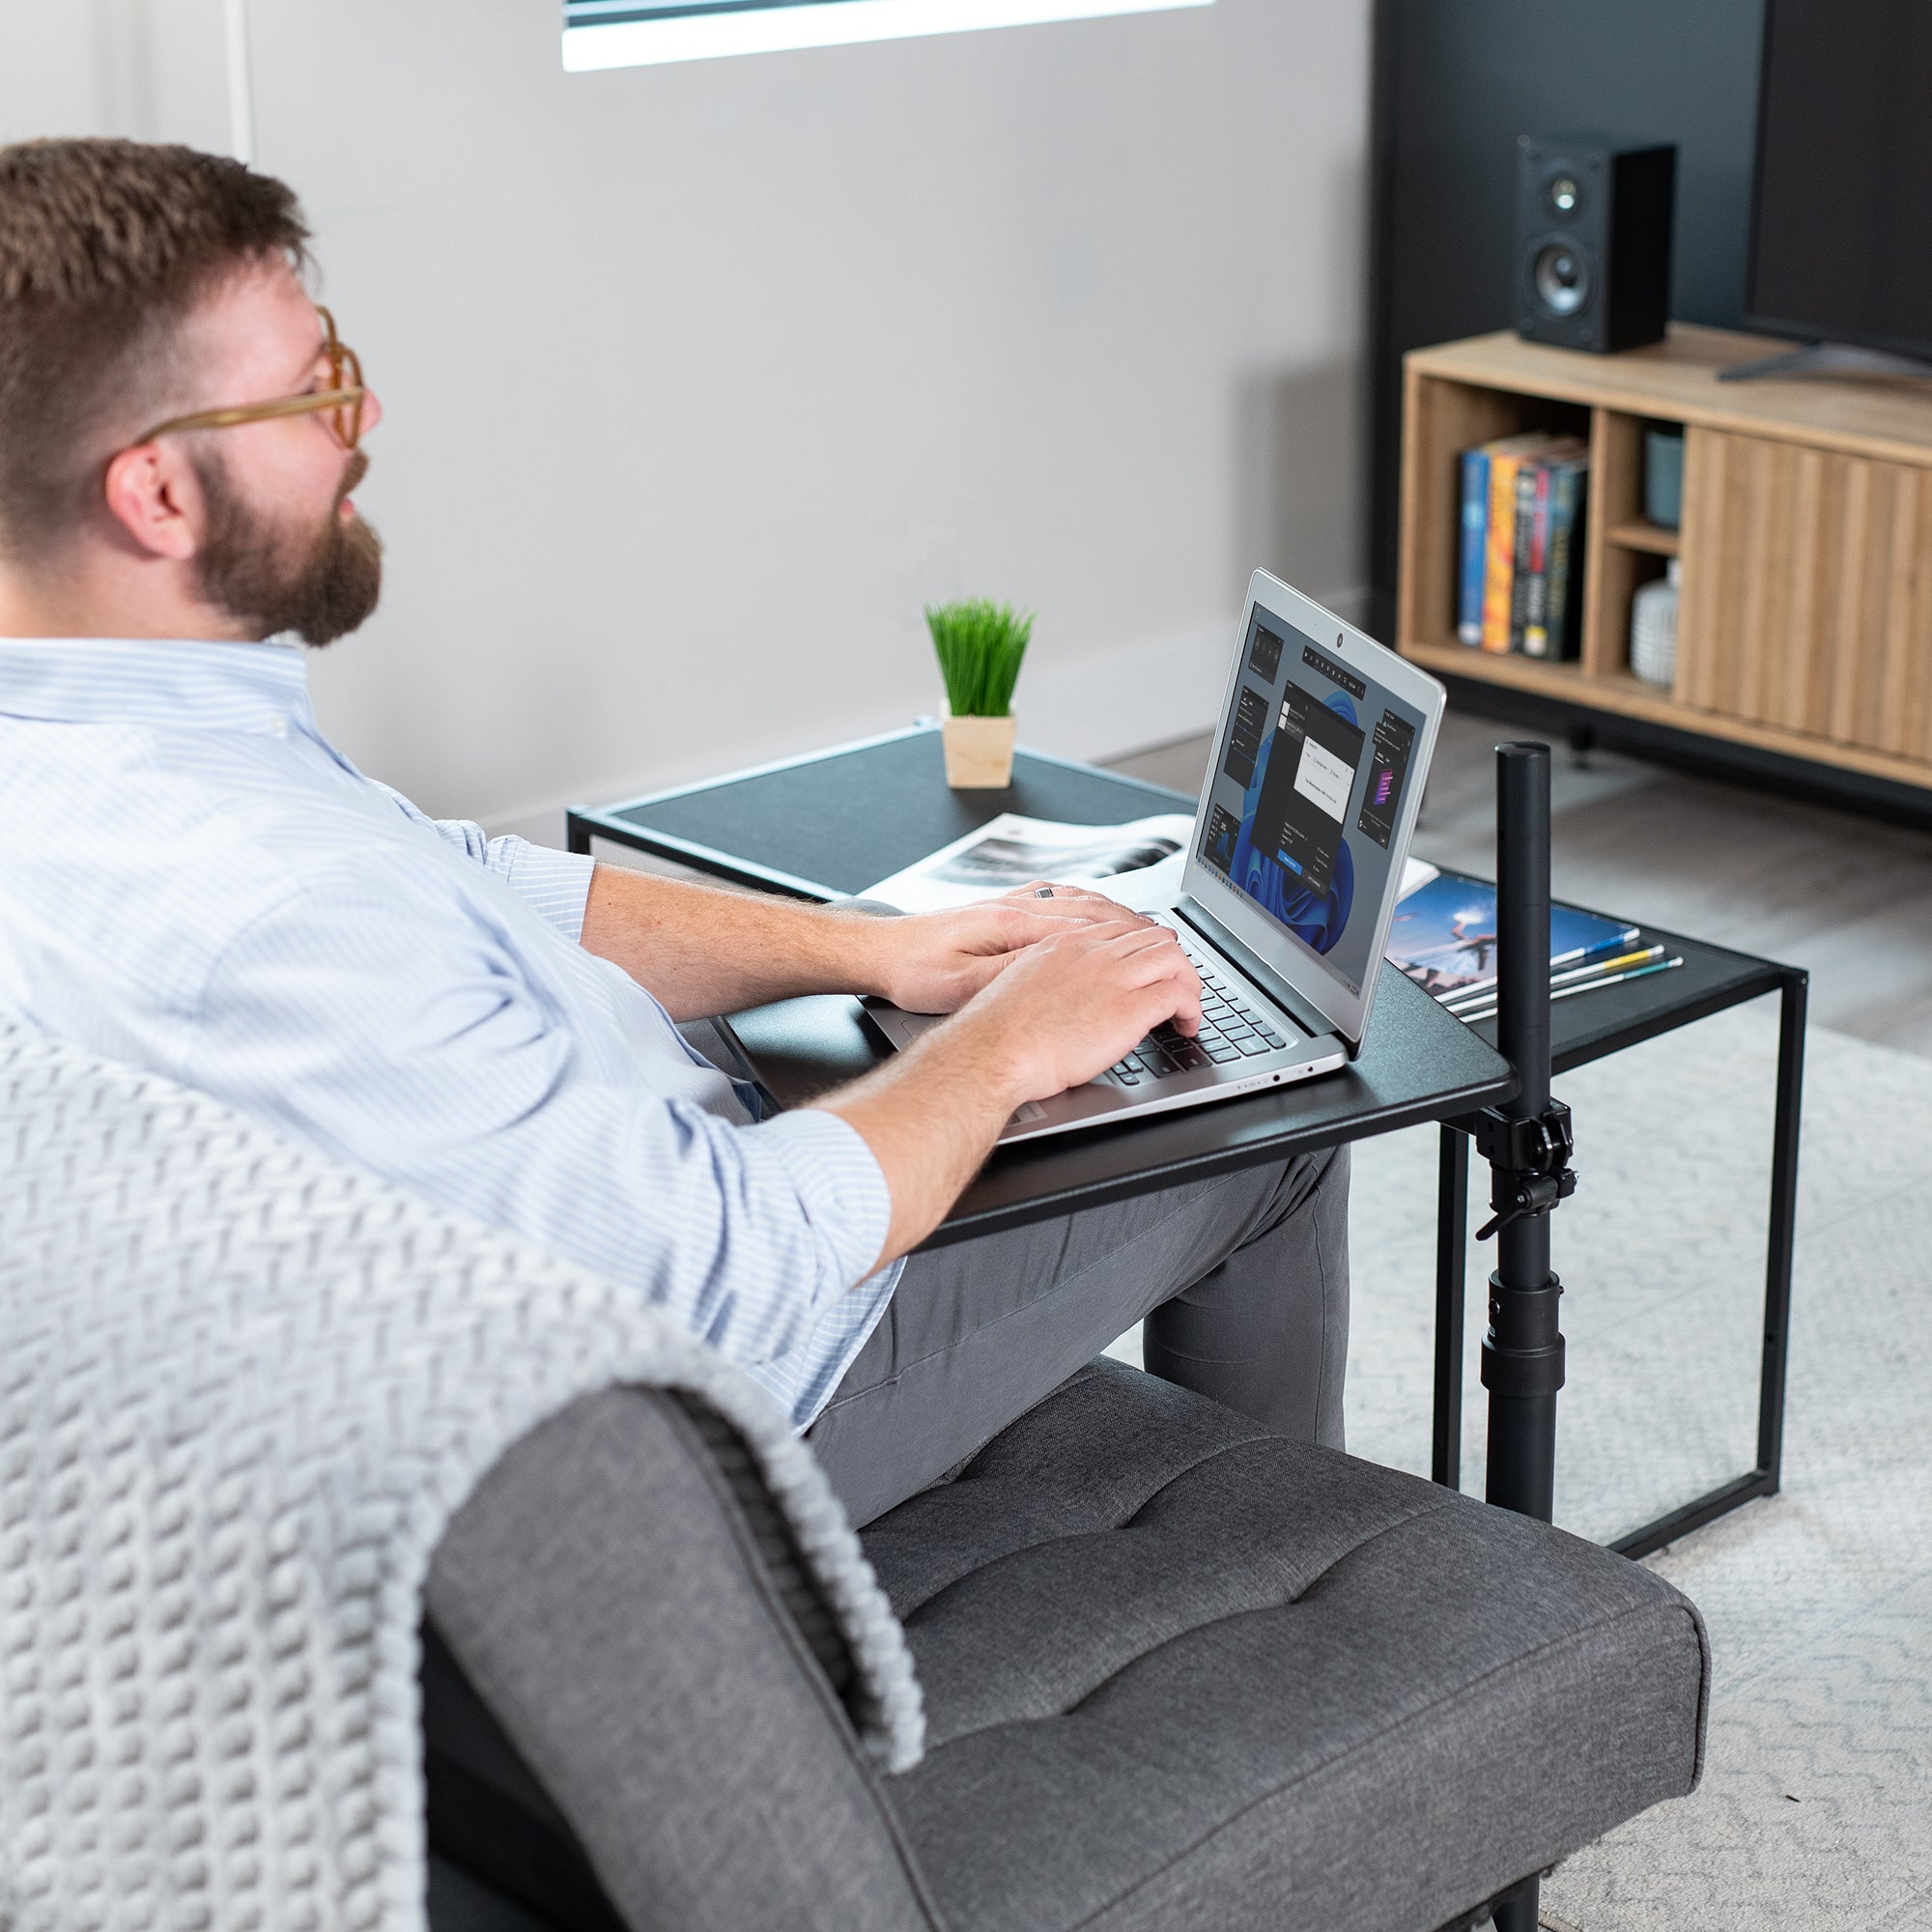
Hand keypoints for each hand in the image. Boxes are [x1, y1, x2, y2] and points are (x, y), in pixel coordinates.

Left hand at [866, 881, 1153, 1013]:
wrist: (882, 951)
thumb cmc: (916, 972)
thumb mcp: (965, 984)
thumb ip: (1016, 976)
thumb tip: (1063, 972)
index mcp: (1016, 924)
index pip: (1092, 929)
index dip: (1132, 947)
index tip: (1162, 962)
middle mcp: (1021, 907)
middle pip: (1096, 912)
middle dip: (1139, 930)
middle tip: (1173, 951)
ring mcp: (1014, 905)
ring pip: (1083, 904)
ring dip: (1120, 918)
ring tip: (1151, 936)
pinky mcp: (1005, 910)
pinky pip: (1062, 903)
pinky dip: (1092, 910)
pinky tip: (1102, 919)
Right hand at [943, 916, 1202, 1104]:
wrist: (992, 1052)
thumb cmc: (996, 1033)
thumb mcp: (1020, 986)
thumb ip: (1047, 980)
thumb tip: (1061, 996)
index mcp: (1064, 945)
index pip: (1122, 929)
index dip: (1145, 948)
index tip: (1150, 968)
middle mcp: (1092, 953)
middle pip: (1154, 937)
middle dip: (1172, 963)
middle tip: (1176, 988)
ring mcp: (1113, 978)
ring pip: (1173, 958)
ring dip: (1189, 983)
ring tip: (1186, 1009)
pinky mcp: (1128, 1009)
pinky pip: (1178, 994)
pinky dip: (1192, 1008)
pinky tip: (1186, 1025)